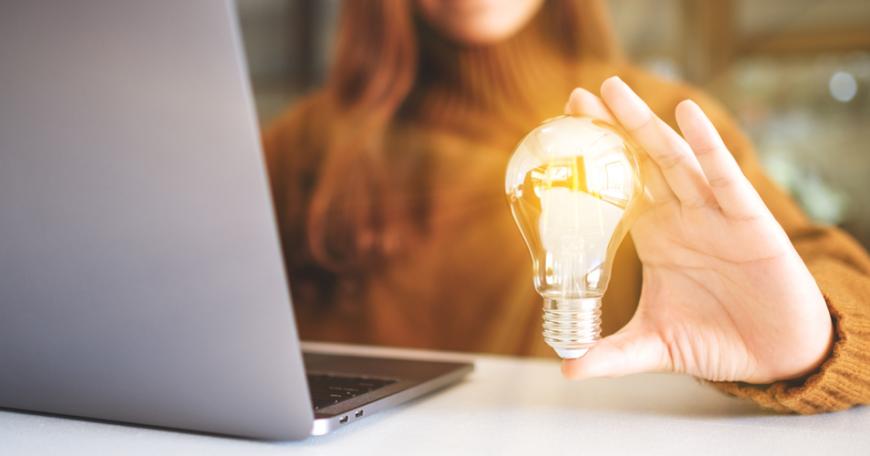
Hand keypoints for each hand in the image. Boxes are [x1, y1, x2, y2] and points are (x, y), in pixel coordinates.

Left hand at [561, 76, 831, 383]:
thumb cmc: (716, 340)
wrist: (774, 355)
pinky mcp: (748, 221)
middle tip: (576, 98)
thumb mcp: (655, 346)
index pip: (616, 189)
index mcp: (655, 235)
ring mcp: (712, 214)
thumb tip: (567, 369)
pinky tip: (687, 116)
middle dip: (609, 129)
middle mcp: (679, 217)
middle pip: (639, 163)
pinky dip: (707, 145)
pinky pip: (725, 177)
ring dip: (645, 124)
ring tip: (614, 92)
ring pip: (674, 159)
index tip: (560, 136)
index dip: (591, 163)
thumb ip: (612, 354)